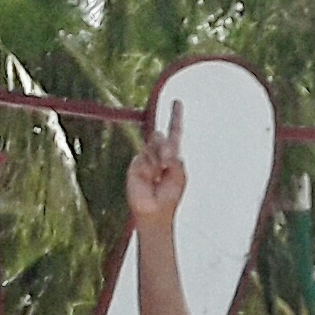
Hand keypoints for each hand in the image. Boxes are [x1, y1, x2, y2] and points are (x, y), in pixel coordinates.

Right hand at [126, 98, 186, 226]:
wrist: (154, 211)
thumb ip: (174, 159)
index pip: (174, 133)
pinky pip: (144, 156)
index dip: (175, 118)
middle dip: (165, 149)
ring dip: (157, 159)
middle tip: (165, 165)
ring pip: (152, 145)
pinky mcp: (136, 163)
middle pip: (162, 137)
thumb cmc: (169, 196)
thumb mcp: (179, 176)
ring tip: (157, 176)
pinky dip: (149, 165)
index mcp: (172, 156)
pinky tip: (150, 177)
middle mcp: (159, 153)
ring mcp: (146, 158)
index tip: (177, 103)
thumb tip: (165, 147)